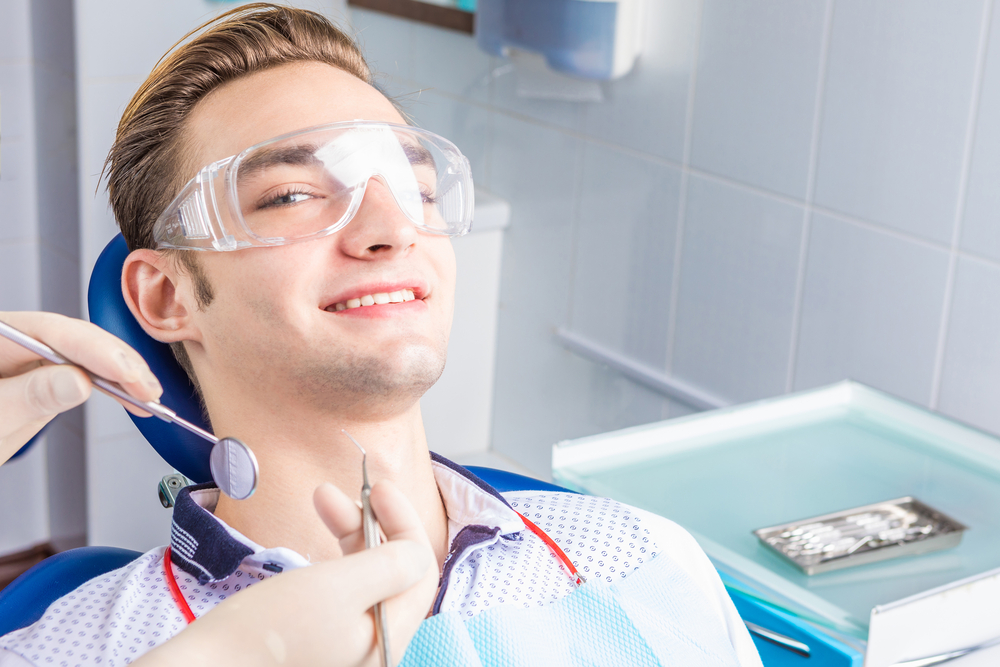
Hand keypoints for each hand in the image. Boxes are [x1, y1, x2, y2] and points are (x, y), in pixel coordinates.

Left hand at [0, 311, 161, 464]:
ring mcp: (25, 358)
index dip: (97, 350)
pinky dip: (107, 385)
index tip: (128, 373)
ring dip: (119, 374)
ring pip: (83, 354)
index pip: (51, 331)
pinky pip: (79, 372)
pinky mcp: (39, 376)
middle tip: (146, 388)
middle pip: (73, 339)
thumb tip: (79, 382)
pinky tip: (130, 394)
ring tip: (147, 394)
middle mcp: (11, 341)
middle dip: (116, 362)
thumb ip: (30, 397)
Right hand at [135, 480, 436, 666]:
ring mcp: (345, 646)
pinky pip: (343, 591)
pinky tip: (317, 540)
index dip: (403, 522)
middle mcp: (373, 648)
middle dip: (371, 523)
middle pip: (393, 572)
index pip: (419, 570)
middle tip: (337, 491)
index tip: (378, 487)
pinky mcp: (318, 640)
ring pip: (366, 576)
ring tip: (321, 498)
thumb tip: (418, 550)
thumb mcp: (338, 587)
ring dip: (350, 532)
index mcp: (387, 640)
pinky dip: (335, 557)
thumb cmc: (264, 631)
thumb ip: (390, 565)